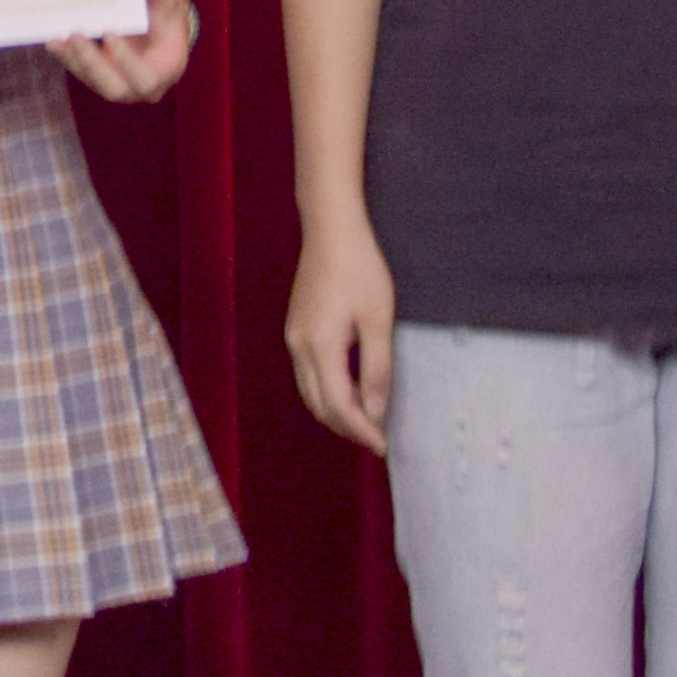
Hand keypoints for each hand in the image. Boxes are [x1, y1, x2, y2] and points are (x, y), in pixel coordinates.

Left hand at [54, 0, 197, 103]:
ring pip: (89, 79)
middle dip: (91, 61)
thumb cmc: (167, 23)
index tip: (111, 33)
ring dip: (72, 58)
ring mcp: (112, 83)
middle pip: (111, 87)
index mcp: (160, 74)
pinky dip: (66, 55)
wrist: (158, 37)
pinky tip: (52, 38)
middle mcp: (134, 87)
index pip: (144, 77)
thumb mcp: (170, 7)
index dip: (126, 60)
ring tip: (56, 37)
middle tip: (76, 34)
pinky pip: (78, 69)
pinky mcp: (95, 75)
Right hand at [283, 208, 397, 455]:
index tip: (383, 447)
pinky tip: (350, 387)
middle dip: (347, 427)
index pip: (338, 405)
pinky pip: (307, 374)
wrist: (331, 230)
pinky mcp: (295, 328)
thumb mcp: (378, 320)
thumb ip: (376, 370)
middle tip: (377, 438)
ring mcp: (293, 337)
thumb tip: (374, 412)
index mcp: (320, 346)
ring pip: (309, 392)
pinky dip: (327, 391)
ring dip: (335, 411)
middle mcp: (299, 346)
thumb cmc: (360, 270)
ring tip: (366, 418)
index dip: (361, 430)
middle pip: (318, 405)